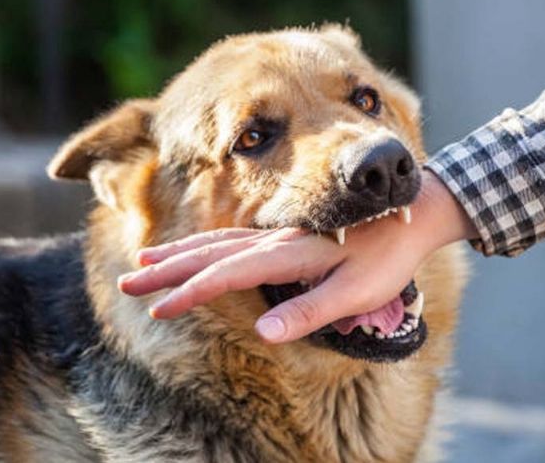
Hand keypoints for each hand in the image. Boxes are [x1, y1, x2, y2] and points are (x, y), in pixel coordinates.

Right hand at [117, 170, 476, 342]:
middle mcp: (278, 239)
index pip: (229, 275)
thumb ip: (311, 311)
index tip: (159, 309)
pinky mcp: (287, 235)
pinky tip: (197, 250)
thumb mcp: (357, 291)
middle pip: (211, 253)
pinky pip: (235, 238)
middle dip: (168, 268)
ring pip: (218, 241)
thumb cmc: (389, 257)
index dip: (192, 293)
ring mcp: (280, 234)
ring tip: (146, 259)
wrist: (415, 211)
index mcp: (291, 254)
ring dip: (180, 252)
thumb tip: (264, 333)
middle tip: (129, 280)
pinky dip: (206, 245)